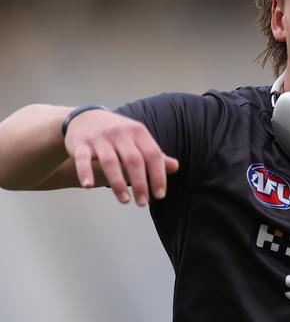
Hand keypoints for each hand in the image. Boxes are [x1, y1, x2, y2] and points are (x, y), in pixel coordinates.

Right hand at [63, 110, 178, 205]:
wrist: (84, 118)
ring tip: (125, 201)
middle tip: (143, 203)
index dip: (158, 175)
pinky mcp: (80, 143)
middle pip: (133, 160)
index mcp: (138, 131)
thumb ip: (154, 154)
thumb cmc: (118, 134)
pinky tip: (88, 186)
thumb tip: (175, 167)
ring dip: (118, 183)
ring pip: (110, 162)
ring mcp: (100, 138)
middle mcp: (120, 133)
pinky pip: (83, 159)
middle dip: (140, 184)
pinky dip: (85, 172)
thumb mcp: (138, 139)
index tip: (160, 194)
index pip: (153, 155)